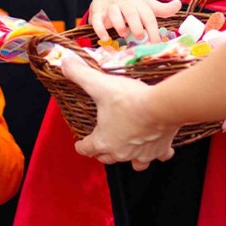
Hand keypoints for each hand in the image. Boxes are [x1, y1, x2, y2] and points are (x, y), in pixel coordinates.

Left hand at [60, 50, 177, 170]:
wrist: (160, 107)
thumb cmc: (128, 99)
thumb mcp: (99, 84)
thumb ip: (80, 74)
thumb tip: (65, 61)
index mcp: (103, 141)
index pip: (86, 149)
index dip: (81, 146)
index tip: (79, 144)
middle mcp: (121, 153)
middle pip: (107, 158)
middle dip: (102, 152)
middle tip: (102, 143)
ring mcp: (141, 154)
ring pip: (133, 164)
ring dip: (129, 158)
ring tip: (129, 149)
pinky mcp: (160, 149)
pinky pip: (160, 156)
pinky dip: (158, 153)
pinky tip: (158, 146)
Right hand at [88, 0, 181, 41]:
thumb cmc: (131, 5)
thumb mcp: (146, 6)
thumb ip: (162, 9)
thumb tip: (179, 4)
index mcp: (138, 3)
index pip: (148, 15)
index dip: (153, 30)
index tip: (157, 44)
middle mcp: (125, 4)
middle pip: (131, 12)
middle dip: (136, 25)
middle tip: (140, 37)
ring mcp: (110, 8)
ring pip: (114, 13)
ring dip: (119, 24)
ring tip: (123, 34)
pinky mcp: (97, 14)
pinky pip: (97, 20)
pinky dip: (100, 29)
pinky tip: (105, 39)